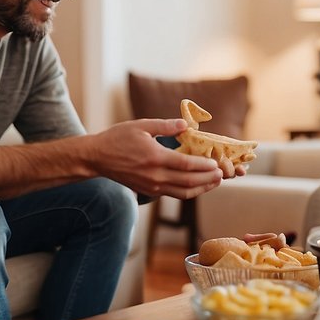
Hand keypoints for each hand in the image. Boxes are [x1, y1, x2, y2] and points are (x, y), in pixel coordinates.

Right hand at [88, 119, 224, 199]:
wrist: (97, 158)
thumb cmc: (118, 138)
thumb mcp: (141, 125)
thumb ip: (165, 125)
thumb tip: (186, 125)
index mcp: (154, 158)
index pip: (186, 165)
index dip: (204, 166)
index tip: (216, 163)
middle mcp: (155, 176)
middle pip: (188, 182)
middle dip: (207, 179)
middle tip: (222, 174)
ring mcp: (152, 186)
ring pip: (183, 192)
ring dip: (202, 188)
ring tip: (215, 182)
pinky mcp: (149, 191)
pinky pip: (174, 194)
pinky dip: (189, 191)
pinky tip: (198, 185)